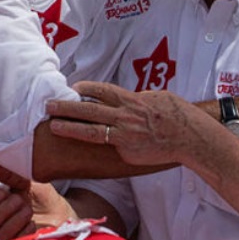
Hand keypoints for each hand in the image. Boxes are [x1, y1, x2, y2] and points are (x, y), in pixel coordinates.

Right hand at [0, 159, 74, 239]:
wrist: (59, 212)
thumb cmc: (41, 195)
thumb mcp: (27, 180)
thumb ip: (8, 173)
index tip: (3, 193)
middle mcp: (0, 221)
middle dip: (5, 210)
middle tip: (20, 201)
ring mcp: (9, 234)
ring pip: (1, 233)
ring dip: (16, 220)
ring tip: (28, 211)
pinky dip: (24, 231)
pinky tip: (33, 224)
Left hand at [47, 82, 215, 166]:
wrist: (190, 138)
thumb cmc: (179, 115)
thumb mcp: (159, 97)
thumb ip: (139, 98)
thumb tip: (129, 99)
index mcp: (132, 99)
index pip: (102, 91)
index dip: (85, 88)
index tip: (72, 88)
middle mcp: (125, 116)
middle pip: (89, 109)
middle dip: (67, 107)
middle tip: (49, 105)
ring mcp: (125, 135)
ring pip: (91, 130)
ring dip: (70, 127)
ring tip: (53, 126)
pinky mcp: (127, 151)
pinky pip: (108, 146)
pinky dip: (95, 144)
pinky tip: (78, 147)